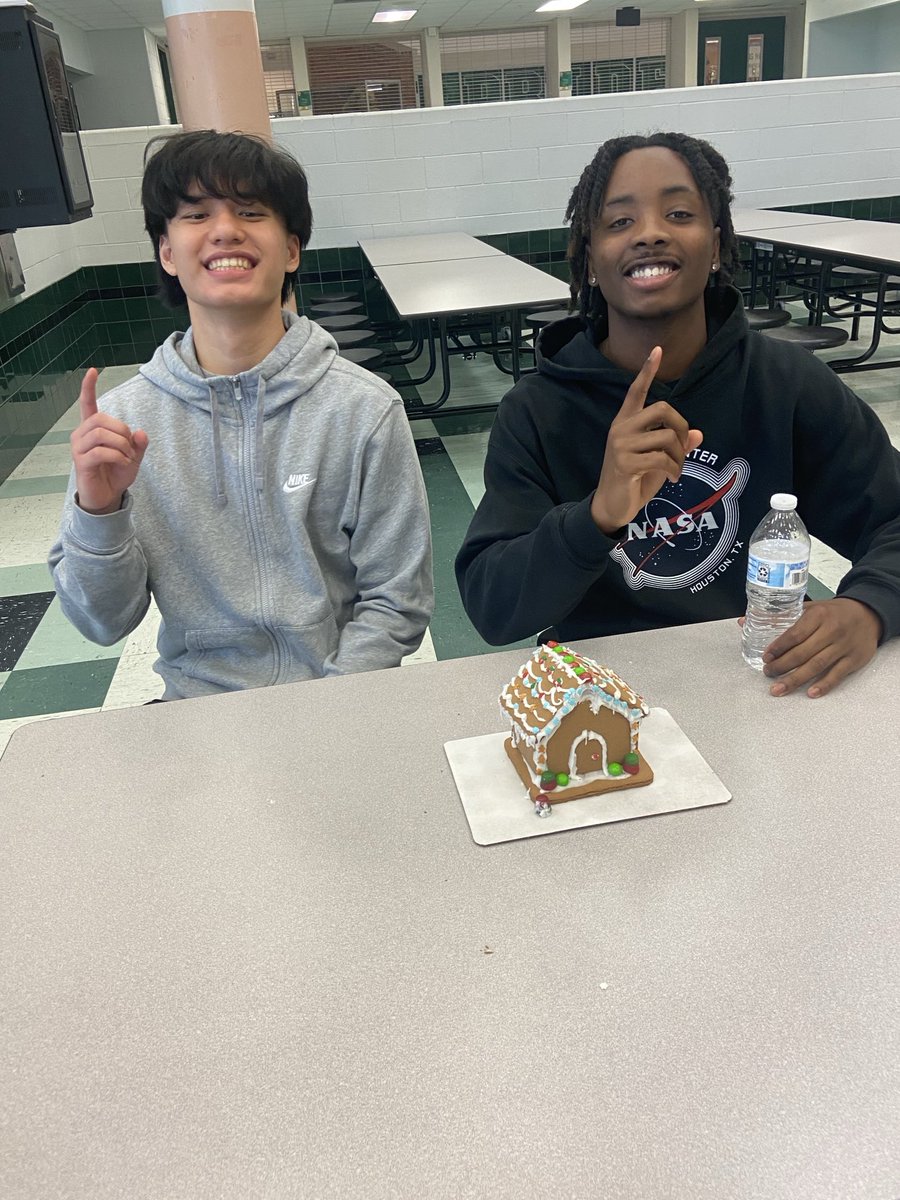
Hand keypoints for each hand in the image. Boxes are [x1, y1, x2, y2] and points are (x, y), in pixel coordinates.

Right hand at [70, 368, 148, 514]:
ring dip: (121, 445)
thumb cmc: (116, 474)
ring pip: (100, 433)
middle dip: (122, 430)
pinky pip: (100, 451)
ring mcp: (79, 448)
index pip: (87, 404)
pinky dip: (117, 456)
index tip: (92, 370)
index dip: (88, 387)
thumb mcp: (133, 457)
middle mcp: (81, 435)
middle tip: (131, 448)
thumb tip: (140, 432)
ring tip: (128, 457)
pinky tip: (123, 463)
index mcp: (93, 429)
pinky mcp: (81, 462)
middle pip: (101, 418)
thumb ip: (138, 444)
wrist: (107, 497)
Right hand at [591, 347, 702, 534]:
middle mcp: (621, 429)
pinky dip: (675, 469)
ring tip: (677, 469)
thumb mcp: (659, 461)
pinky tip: (673, 478)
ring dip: (680, 456)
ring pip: (667, 437)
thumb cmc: (634, 481)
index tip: (657, 350)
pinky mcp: (625, 463)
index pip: (636, 391)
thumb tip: (699, 435)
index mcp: (626, 423)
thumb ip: (676, 446)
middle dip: (682, 427)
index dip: (647, 371)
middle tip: (684, 447)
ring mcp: (621, 445)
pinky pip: (663, 459)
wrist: (612, 506)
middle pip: (662, 409)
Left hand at [760, 597, 881, 697]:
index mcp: (819, 615)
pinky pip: (837, 675)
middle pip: (803, 652)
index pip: (795, 634)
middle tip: (767, 673)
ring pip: (817, 665)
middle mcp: (832, 630)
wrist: (868, 614)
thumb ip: (780, 615)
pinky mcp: (854, 659)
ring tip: (778, 689)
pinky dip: (824, 685)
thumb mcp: (810, 608)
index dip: (778, 647)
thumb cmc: (833, 612)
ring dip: (796, 679)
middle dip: (782, 666)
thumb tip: (743, 621)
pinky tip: (809, 693)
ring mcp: (844, 646)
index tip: (766, 657)